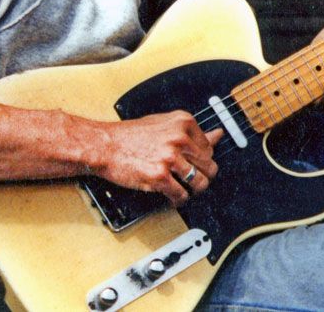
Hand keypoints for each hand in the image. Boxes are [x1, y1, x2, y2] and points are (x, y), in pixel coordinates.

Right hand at [91, 111, 223, 206]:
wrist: (105, 146)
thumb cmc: (130, 135)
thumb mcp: (164, 125)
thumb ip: (191, 132)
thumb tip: (217, 135)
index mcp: (183, 123)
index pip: (209, 147)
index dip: (203, 159)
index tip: (196, 164)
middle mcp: (180, 139)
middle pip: (208, 165)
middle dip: (202, 176)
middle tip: (193, 180)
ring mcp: (170, 158)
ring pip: (199, 182)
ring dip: (194, 190)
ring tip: (186, 189)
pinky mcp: (159, 176)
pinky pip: (181, 194)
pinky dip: (179, 200)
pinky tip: (173, 197)